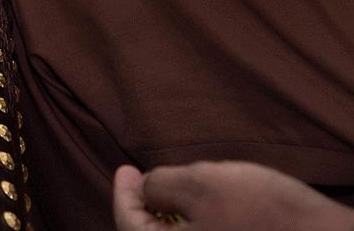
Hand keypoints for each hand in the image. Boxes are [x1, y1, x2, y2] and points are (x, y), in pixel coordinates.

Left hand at [114, 162, 353, 230]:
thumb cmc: (267, 214)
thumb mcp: (203, 183)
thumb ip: (161, 184)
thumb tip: (147, 188)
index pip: (130, 225)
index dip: (124, 193)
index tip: (126, 167)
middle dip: (145, 209)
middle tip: (142, 178)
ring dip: (172, 220)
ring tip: (176, 191)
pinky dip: (198, 230)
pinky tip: (209, 209)